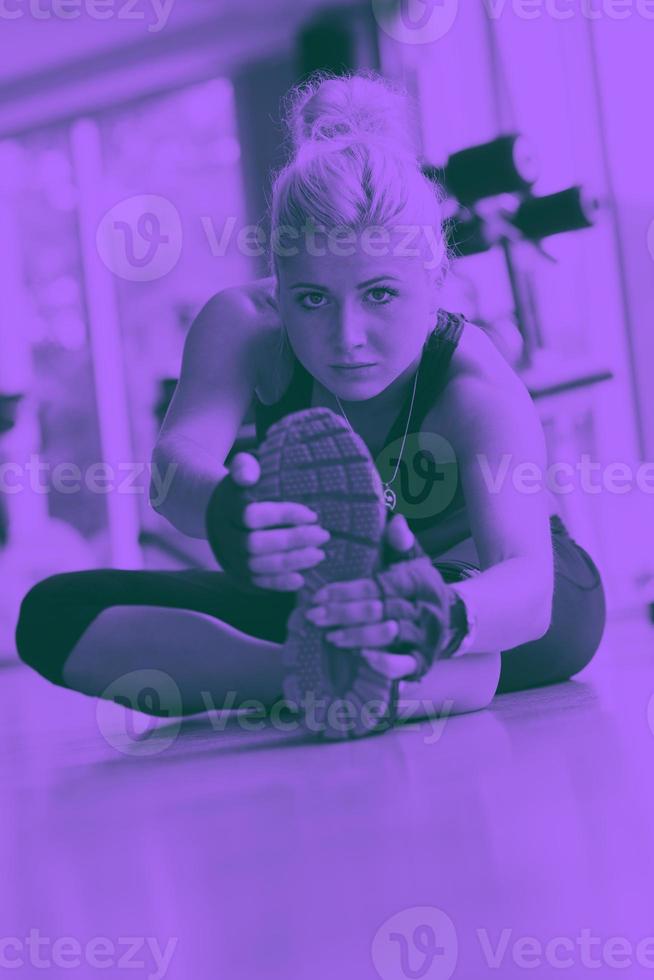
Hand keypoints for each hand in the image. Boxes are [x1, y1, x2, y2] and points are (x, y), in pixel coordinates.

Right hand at [205, 452, 330, 591]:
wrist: (218, 512)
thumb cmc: (241, 488)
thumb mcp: (242, 470)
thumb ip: (245, 466)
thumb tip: (248, 477)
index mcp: (226, 508)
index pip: (252, 515)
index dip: (284, 516)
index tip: (312, 515)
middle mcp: (224, 536)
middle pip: (255, 544)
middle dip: (293, 541)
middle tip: (323, 535)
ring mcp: (230, 559)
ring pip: (258, 566)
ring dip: (291, 562)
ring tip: (319, 554)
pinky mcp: (238, 576)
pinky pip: (258, 583)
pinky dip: (279, 584)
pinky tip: (301, 578)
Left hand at [305, 513, 456, 679]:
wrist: (451, 616)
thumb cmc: (418, 585)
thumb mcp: (413, 560)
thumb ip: (400, 543)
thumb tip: (395, 521)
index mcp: (416, 581)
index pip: (377, 586)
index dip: (346, 591)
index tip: (318, 595)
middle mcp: (423, 608)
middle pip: (379, 610)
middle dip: (343, 614)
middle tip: (313, 617)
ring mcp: (424, 635)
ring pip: (390, 635)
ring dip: (357, 636)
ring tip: (329, 636)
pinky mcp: (423, 660)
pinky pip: (405, 664)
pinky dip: (385, 663)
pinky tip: (362, 658)